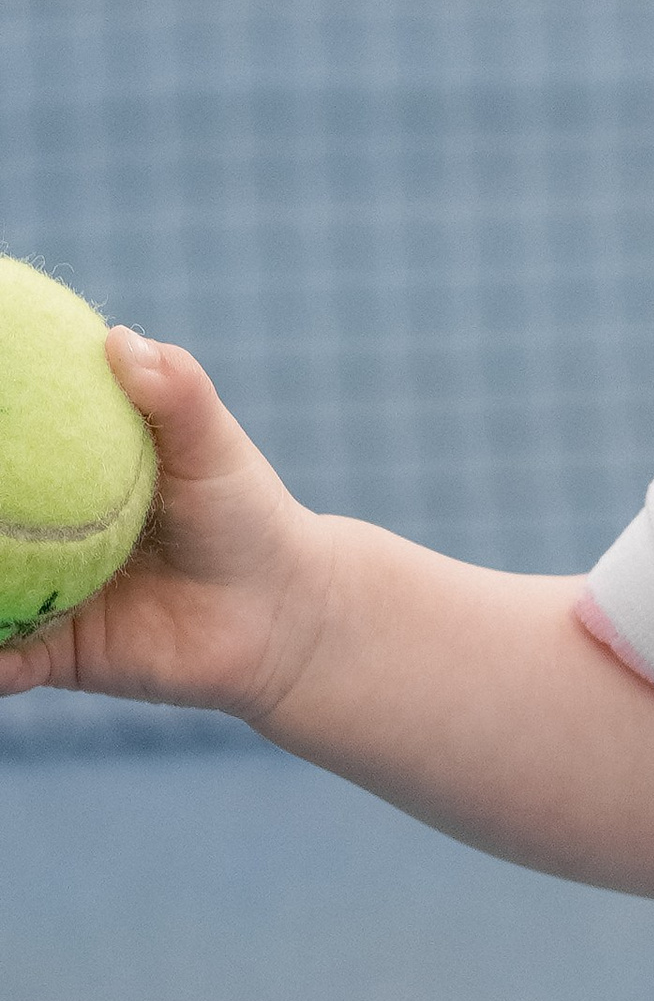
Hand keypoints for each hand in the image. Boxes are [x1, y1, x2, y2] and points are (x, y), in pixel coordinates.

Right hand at [0, 331, 331, 727]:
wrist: (280, 614)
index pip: (8, 447)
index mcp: (67, 473)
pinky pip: (6, 662)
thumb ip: (175, 394)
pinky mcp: (53, 654)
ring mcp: (41, 594)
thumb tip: (120, 339)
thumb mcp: (213, 447)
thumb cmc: (245, 513)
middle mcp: (39, 533)